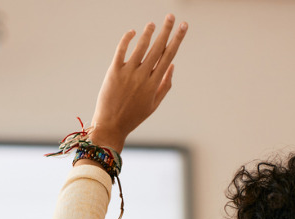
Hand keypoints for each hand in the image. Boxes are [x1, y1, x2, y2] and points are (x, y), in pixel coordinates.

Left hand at [89, 14, 187, 152]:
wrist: (111, 126)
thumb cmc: (133, 116)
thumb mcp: (154, 104)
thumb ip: (165, 85)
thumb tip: (172, 65)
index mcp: (154, 83)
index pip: (169, 56)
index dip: (177, 39)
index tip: (183, 27)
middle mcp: (143, 76)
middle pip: (157, 48)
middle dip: (166, 31)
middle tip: (171, 17)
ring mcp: (128, 73)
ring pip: (141, 47)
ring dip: (148, 33)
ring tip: (152, 24)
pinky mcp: (113, 72)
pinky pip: (121, 51)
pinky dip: (127, 40)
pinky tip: (132, 32)